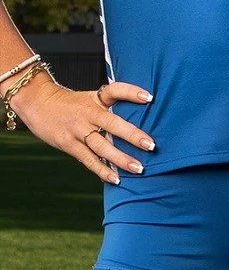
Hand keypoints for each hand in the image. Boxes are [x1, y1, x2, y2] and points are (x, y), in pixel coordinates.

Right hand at [8, 73, 154, 184]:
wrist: (36, 102)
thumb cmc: (71, 103)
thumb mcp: (90, 97)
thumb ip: (111, 106)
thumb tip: (141, 116)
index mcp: (95, 99)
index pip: (115, 91)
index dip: (131, 92)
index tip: (149, 98)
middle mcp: (88, 113)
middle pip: (112, 124)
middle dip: (132, 135)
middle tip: (151, 145)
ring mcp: (77, 130)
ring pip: (101, 146)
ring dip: (120, 158)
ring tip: (138, 168)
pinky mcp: (68, 144)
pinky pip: (88, 159)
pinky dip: (102, 170)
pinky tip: (115, 179)